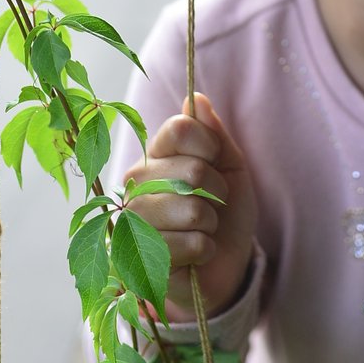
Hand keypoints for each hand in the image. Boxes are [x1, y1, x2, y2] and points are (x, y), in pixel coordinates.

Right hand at [123, 93, 256, 320]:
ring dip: (210, 223)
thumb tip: (196, 98)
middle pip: (191, 170)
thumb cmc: (225, 212)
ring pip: (191, 209)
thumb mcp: (230, 167)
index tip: (216, 161)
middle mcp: (134, 184)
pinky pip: (190, 244)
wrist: (223, 265)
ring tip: (203, 228)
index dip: (209, 144)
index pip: (179, 128)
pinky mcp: (140, 258)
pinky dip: (205, 249)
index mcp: (155, 155)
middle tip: (214, 204)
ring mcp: (133, 221)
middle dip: (217, 190)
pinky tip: (195, 253)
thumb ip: (213, 133)